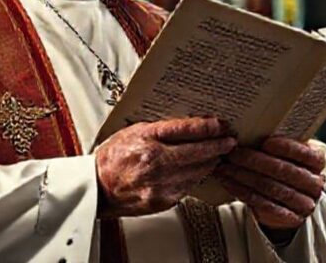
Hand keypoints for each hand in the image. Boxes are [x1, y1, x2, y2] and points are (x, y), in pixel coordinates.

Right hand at [95, 117, 235, 217]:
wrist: (97, 187)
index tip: (223, 125)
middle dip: (218, 146)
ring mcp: (161, 185)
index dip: (210, 127)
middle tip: (229, 140)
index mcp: (148, 141)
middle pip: (199, 153)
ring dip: (210, 163)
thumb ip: (162, 129)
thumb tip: (191, 125)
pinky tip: (195, 171)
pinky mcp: (163, 201)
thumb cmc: (112, 158)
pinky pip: (187, 187)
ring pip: (198, 172)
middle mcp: (156, 163)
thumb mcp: (135, 132)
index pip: (188, 130)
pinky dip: (193, 178)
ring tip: (216, 155)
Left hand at [216, 136, 325, 229]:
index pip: (304, 153)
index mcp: (317, 162)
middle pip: (283, 170)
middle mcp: (314, 183)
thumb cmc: (284, 166)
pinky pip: (263, 204)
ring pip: (270, 188)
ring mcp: (304, 203)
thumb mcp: (287, 153)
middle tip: (232, 153)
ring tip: (225, 168)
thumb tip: (250, 127)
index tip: (264, 142)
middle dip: (254, 161)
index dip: (285, 147)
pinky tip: (229, 183)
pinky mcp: (290, 218)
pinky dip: (243, 193)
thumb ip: (277, 142)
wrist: (289, 200)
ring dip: (243, 176)